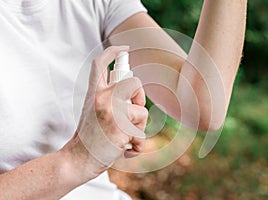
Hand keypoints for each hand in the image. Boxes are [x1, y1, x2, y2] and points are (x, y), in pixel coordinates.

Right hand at [62, 46, 147, 180]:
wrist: (77, 160)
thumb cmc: (89, 136)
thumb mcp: (93, 110)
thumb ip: (109, 97)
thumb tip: (134, 89)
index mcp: (94, 93)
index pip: (100, 64)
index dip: (113, 52)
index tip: (124, 48)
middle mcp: (102, 97)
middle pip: (134, 82)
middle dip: (140, 98)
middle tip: (132, 114)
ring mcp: (111, 111)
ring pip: (142, 111)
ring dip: (139, 127)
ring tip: (124, 137)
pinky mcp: (121, 127)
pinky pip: (142, 133)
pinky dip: (138, 144)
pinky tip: (125, 150)